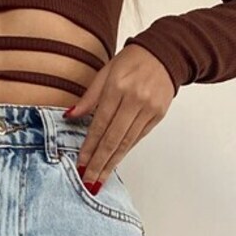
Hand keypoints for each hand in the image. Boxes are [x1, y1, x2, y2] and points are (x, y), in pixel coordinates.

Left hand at [64, 45, 174, 187]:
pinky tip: (115, 162)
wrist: (165, 54)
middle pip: (113, 139)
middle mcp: (134, 100)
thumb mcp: (106, 72)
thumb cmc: (132, 61)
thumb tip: (70, 116)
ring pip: (126, 142)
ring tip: (100, 179)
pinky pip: (138, 137)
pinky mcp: (158, 115)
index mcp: (118, 87)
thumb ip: (89, 97)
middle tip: (88, 181)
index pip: (100, 124)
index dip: (89, 147)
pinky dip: (125, 151)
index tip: (81, 164)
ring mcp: (148, 109)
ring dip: (112, 163)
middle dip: (99, 163)